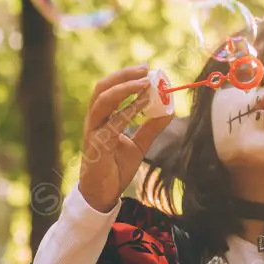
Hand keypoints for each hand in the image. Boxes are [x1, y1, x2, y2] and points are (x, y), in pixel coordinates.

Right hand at [78, 64, 173, 212]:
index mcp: (102, 117)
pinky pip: (111, 124)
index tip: (148, 70)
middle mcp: (95, 121)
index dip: (127, 77)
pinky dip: (127, 111)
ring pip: (102, 101)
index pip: (111, 89)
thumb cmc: (116, 167)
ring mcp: (94, 132)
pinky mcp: (97, 146)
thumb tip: (170, 109)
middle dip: (123, 75)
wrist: (103, 194)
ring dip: (124, 88)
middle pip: (102, 88)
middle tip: (145, 69)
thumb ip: (152, 127)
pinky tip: (142, 105)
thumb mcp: (139, 144)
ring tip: (144, 82)